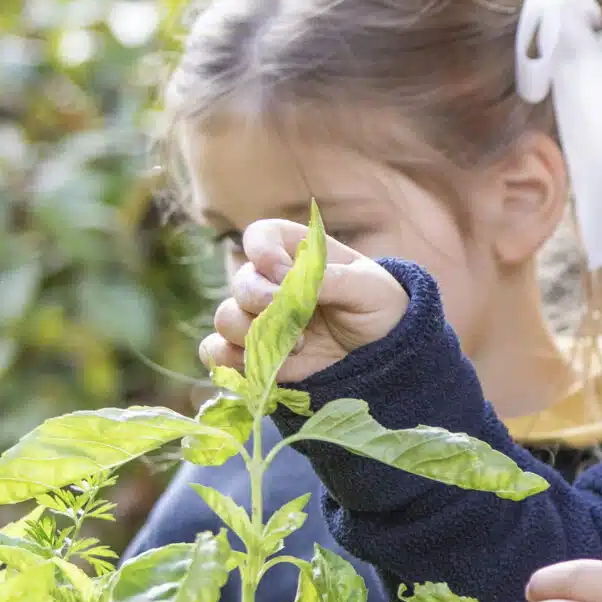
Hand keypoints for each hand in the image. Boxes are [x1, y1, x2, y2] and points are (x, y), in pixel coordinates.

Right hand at [198, 219, 409, 382]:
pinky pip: (216, 353)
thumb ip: (333, 280)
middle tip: (298, 322)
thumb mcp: (369, 288)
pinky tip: (263, 366)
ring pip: (226, 319)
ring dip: (254, 335)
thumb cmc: (379, 308)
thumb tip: (292, 284)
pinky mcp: (253, 354)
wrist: (385, 355)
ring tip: (297, 348)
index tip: (283, 273)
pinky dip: (230, 360)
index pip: (260, 236)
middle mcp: (271, 283)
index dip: (262, 251)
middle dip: (262, 302)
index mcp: (298, 254)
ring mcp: (259, 319)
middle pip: (240, 283)